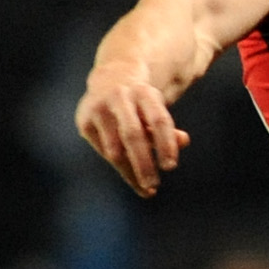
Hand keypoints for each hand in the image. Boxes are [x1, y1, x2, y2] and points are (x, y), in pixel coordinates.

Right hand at [75, 62, 189, 196]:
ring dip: (131, 172)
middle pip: (132, 134)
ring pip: (115, 149)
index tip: (170, 167)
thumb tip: (184, 141)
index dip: (166, 143)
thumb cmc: (140, 102)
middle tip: (154, 185)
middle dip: (143, 163)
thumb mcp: (156, 110)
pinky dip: (119, 166)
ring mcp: (99, 108)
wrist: (108, 80)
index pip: (158, 120)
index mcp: (144, 92)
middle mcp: (120, 97)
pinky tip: (131, 176)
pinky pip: (104, 151)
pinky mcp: (84, 120)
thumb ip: (167, 128)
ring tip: (146, 187)